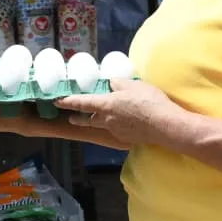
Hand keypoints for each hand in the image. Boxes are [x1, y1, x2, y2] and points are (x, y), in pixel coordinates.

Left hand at [54, 78, 185, 146]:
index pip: (81, 103)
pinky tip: (126, 122)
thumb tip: (111, 84)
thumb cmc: (148, 101)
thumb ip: (118, 83)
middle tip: (72, 118)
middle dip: (79, 118)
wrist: (164, 125)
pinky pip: (117, 129)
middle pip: (88, 119)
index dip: (68, 101)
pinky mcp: (126, 138)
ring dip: (98, 121)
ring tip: (100, 118)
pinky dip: (117, 124)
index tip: (57, 101)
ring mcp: (116, 131)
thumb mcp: (133, 84)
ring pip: (103, 125)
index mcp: (106, 105)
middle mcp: (107, 120)